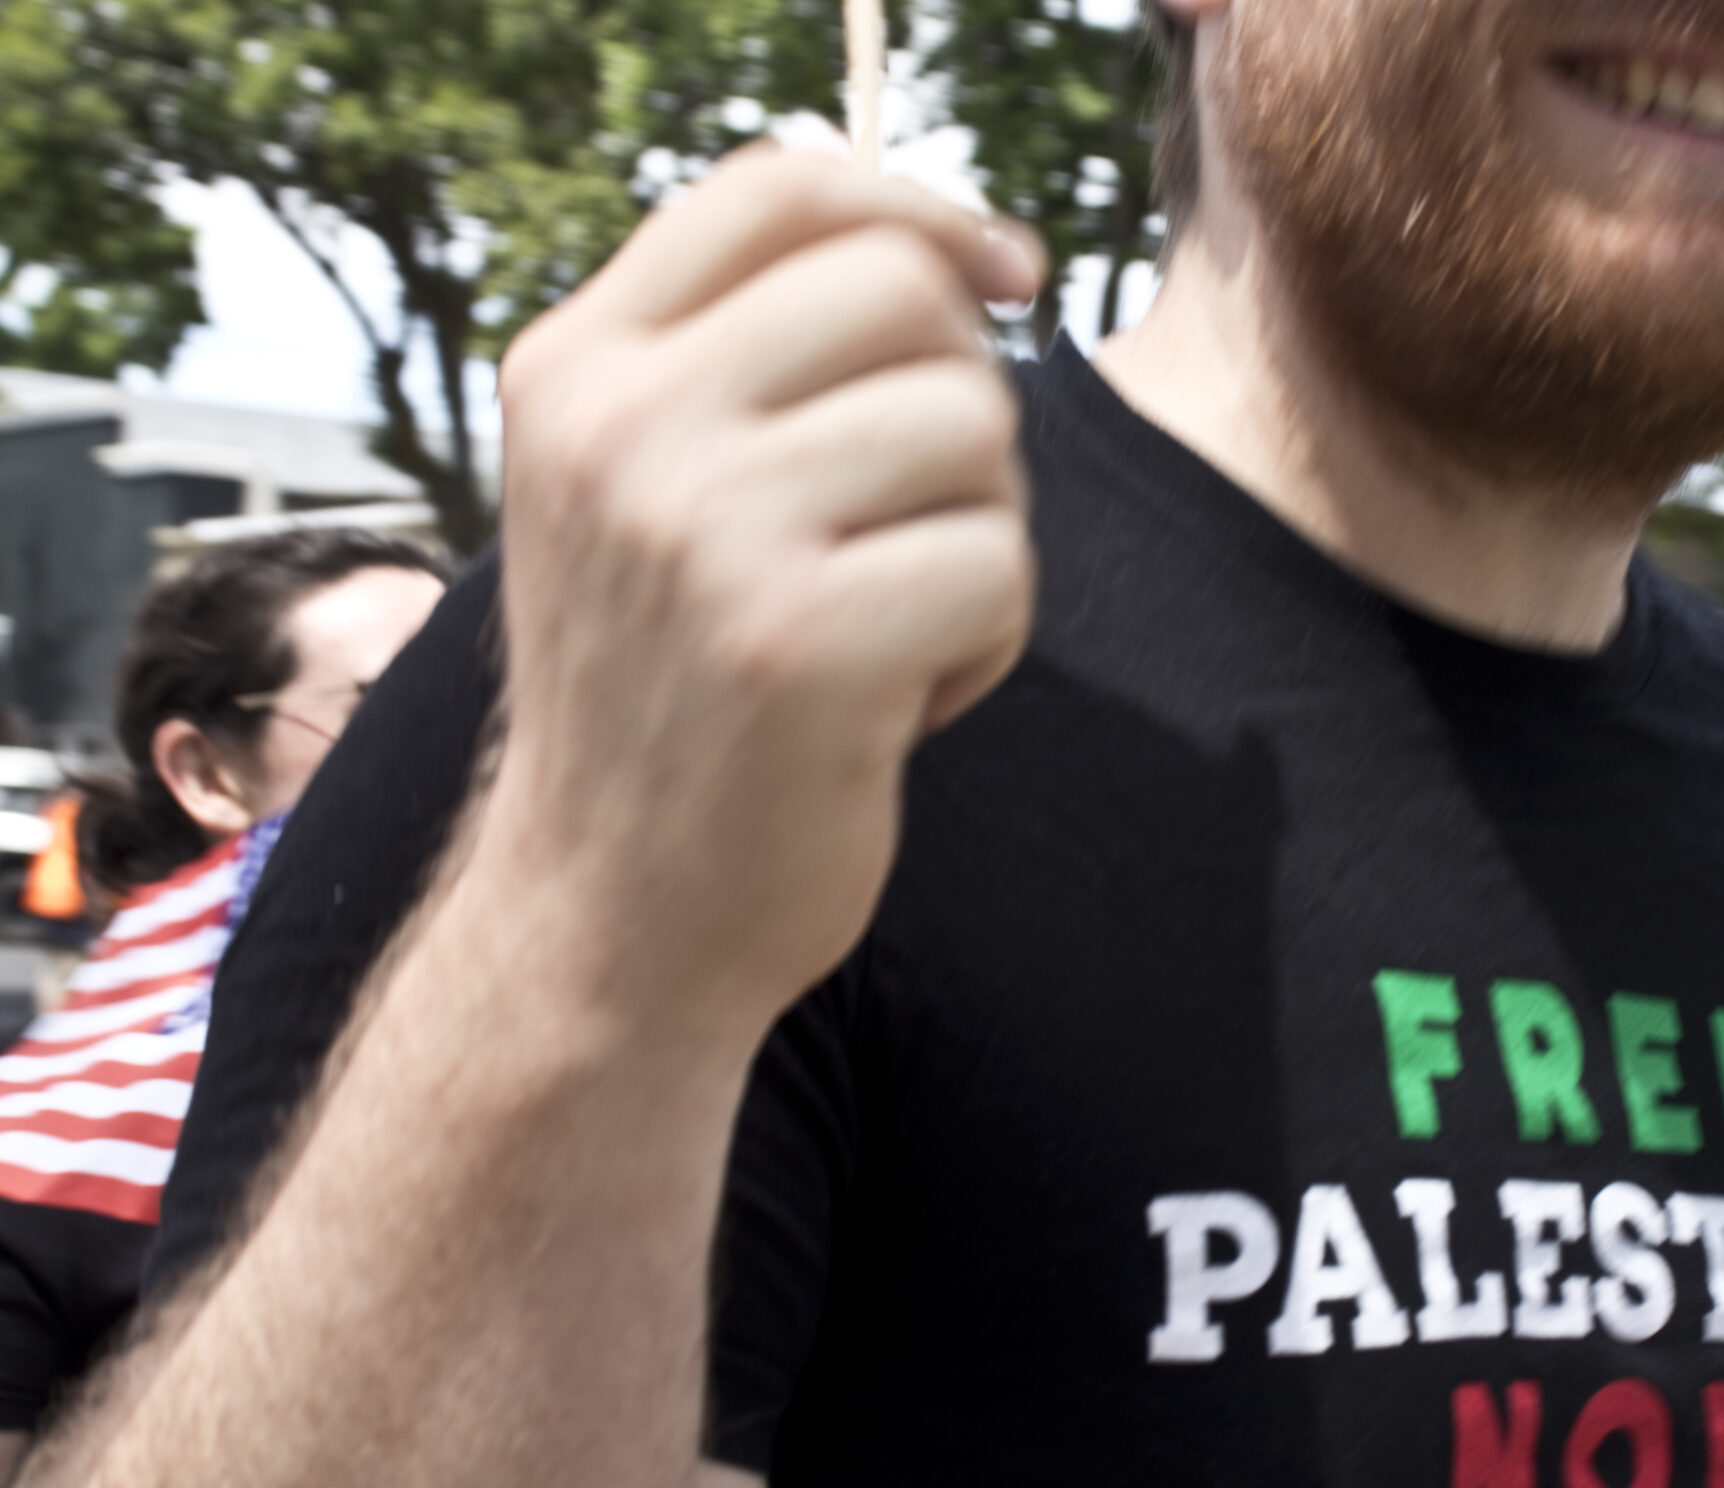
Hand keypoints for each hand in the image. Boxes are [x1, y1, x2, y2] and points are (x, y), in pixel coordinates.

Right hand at [485, 146, 1042, 1026]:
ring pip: (974, 428)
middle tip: (912, 525)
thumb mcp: (646, 496)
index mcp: (575, 371)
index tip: (1005, 278)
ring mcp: (706, 533)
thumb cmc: (674, 696)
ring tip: (885, 629)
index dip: (920, 208)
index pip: (778, 188)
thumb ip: (745, 359)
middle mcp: (622, 429)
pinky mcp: (807, 644)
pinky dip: (987, 644)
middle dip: (961, 404)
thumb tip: (963, 252)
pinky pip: (1001, 566)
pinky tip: (897, 708)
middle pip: (907, 294)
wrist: (611, 922)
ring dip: (977, 535)